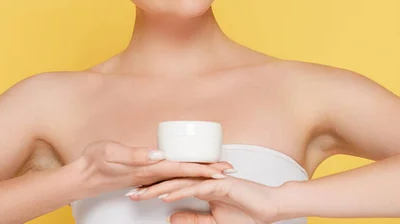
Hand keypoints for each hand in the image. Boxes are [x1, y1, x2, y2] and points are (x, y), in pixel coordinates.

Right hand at [69, 141, 233, 198]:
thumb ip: (134, 154)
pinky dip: (183, 175)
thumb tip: (159, 154)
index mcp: (148, 167)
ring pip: (179, 176)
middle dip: (208, 172)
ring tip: (217, 171)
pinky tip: (189, 173)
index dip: (202, 169)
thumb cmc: (94, 162)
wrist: (81, 178)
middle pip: (185, 173)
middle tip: (229, 170)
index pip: (181, 168)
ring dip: (198, 174)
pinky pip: (169, 177)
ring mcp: (148, 176)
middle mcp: (151, 174)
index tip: (221, 170)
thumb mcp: (110, 153)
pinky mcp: (143, 175)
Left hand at [130, 176, 293, 223]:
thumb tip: (171, 217)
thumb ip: (193, 218)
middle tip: (130, 193)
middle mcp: (203, 180)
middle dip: (150, 187)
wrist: (269, 207)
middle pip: (171, 181)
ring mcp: (211, 180)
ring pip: (180, 182)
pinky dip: (180, 191)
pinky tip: (167, 195)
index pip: (172, 186)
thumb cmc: (246, 213)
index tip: (135, 196)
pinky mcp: (220, 184)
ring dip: (160, 188)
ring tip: (142, 194)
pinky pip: (196, 188)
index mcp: (200, 186)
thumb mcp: (213, 221)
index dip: (153, 190)